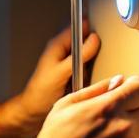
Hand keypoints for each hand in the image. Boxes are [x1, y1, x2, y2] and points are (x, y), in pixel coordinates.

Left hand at [0, 21, 100, 137]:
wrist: (34, 111)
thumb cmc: (40, 92)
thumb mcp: (61, 72)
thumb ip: (79, 55)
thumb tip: (94, 39)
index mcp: (57, 46)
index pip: (77, 27)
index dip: (90, 26)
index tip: (104, 28)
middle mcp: (63, 52)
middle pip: (84, 40)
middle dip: (95, 45)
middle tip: (103, 52)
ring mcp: (69, 63)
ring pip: (88, 55)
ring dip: (94, 60)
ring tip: (95, 69)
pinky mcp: (73, 74)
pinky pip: (87, 68)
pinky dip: (91, 71)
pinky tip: (91, 79)